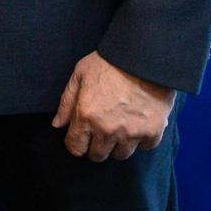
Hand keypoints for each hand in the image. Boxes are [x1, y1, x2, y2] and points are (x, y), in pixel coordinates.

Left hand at [51, 51, 173, 160]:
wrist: (143, 55)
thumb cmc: (109, 61)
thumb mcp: (80, 74)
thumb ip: (67, 102)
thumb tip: (58, 124)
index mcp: (86, 116)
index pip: (75, 148)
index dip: (76, 143)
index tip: (81, 137)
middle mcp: (107, 130)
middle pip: (98, 155)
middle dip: (97, 145)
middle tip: (102, 130)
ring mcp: (131, 133)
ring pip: (121, 154)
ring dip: (119, 144)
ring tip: (121, 126)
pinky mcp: (153, 131)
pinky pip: (145, 146)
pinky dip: (143, 138)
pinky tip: (139, 123)